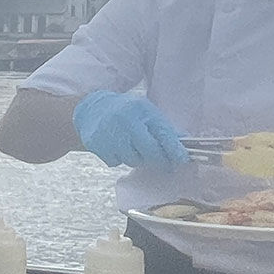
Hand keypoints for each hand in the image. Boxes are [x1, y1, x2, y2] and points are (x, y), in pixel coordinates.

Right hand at [72, 90, 186, 167]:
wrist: (90, 109)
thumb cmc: (124, 111)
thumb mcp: (144, 111)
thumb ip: (162, 127)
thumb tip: (183, 142)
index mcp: (140, 110)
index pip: (162, 133)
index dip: (174, 149)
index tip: (182, 160)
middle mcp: (125, 122)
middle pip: (149, 152)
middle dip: (159, 160)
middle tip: (165, 164)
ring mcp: (110, 135)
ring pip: (133, 160)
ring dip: (137, 158)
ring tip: (133, 147)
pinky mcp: (98, 146)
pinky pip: (117, 162)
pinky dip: (120, 158)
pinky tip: (117, 147)